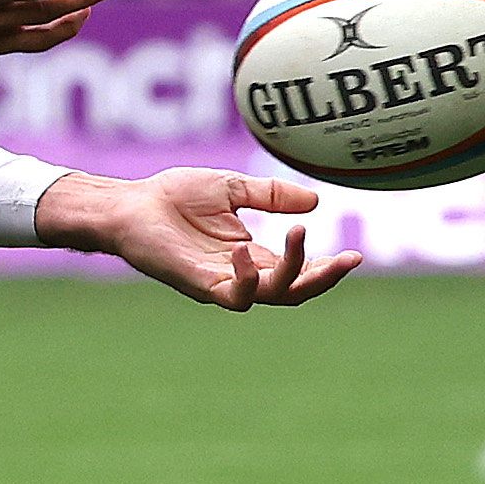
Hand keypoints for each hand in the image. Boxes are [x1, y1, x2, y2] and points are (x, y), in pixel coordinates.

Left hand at [36, 169, 362, 309]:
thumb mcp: (231, 188)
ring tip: (298, 235)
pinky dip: (247, 276)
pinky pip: (233, 295)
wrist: (129, 205)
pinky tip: (245, 248)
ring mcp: (220, 283)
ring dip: (293, 271)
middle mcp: (241, 274)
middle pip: (294, 292)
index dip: (327, 267)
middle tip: (348, 259)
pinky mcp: (198, 285)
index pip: (298, 272)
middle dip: (324, 278)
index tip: (355, 255)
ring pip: (271, 295)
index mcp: (252, 256)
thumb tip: (314, 204)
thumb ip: (270, 195)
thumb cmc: (171, 197)